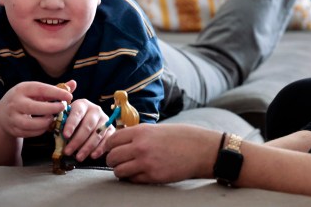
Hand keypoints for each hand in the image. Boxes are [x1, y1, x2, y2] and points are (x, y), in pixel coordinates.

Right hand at [0, 81, 73, 138]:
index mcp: (22, 89)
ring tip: (53, 117)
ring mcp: (12, 117)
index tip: (69, 97)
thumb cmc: (27, 99)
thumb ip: (55, 89)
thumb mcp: (37, 91)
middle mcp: (14, 102)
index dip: (56, 93)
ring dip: (46, 122)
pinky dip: (41, 130)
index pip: (41, 89)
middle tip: (62, 108)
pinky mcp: (13, 129)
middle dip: (51, 109)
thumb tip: (74, 84)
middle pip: (34, 107)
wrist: (3, 113)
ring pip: (30, 123)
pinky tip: (46, 125)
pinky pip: (29, 132)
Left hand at [61, 94, 112, 161]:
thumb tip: (51, 129)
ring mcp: (105, 119)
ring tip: (78, 157)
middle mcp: (95, 110)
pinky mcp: (111, 129)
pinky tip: (92, 155)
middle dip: (77, 140)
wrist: (87, 120)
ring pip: (97, 134)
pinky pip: (107, 139)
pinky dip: (100, 149)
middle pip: (88, 126)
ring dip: (87, 147)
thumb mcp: (65, 118)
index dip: (71, 124)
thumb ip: (59, 122)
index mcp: (82, 104)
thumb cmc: (73, 121)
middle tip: (68, 151)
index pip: (77, 113)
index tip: (65, 135)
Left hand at [104, 123, 220, 182]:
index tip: (112, 149)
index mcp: (141, 131)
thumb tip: (122, 142)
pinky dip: (133, 179)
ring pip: (119, 171)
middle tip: (119, 161)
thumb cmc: (182, 137)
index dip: (109, 146)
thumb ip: (139, 135)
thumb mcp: (157, 129)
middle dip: (113, 160)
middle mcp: (140, 146)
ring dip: (121, 171)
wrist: (201, 149)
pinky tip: (140, 174)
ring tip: (129, 169)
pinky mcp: (153, 176)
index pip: (112, 140)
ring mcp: (146, 163)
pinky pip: (132, 181)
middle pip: (112, 157)